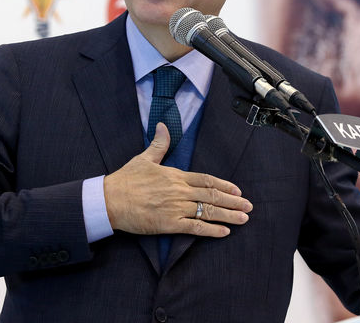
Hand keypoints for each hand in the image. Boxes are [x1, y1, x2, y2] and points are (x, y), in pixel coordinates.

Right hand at [104, 123, 252, 236]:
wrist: (110, 200)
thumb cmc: (126, 179)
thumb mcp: (144, 158)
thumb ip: (158, 144)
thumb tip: (162, 126)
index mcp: (176, 175)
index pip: (206, 180)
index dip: (224, 185)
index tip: (237, 191)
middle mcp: (179, 191)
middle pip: (212, 196)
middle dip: (233, 201)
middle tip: (249, 206)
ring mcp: (175, 208)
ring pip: (207, 212)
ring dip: (228, 216)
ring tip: (243, 219)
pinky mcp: (169, 224)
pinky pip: (195, 228)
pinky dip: (211, 231)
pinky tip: (224, 233)